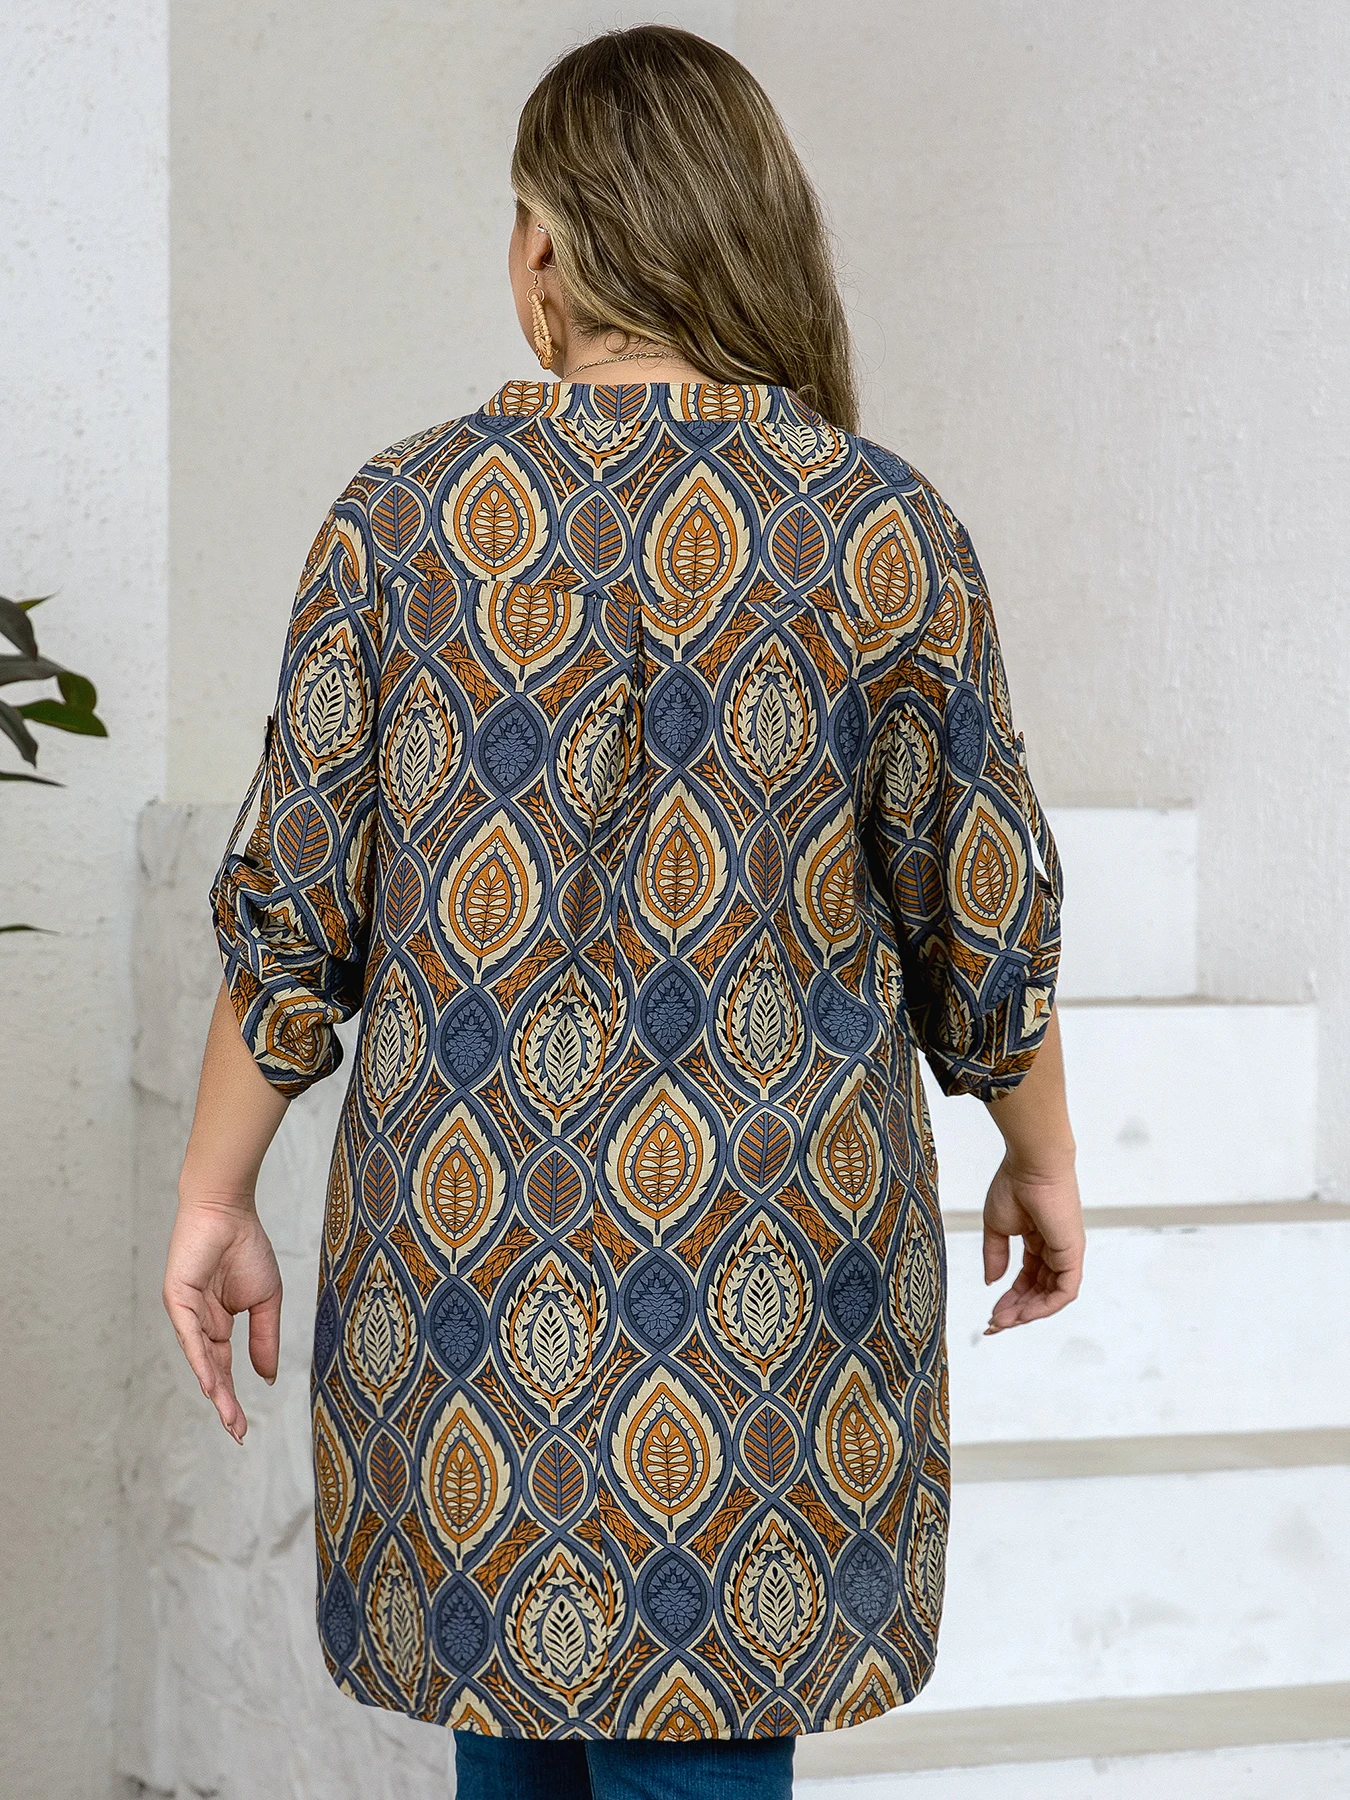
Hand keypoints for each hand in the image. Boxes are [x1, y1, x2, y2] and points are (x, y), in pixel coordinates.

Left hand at [162, 1195, 282, 1441]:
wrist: (229, 1210)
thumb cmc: (246, 1247)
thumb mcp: (265, 1300)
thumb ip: (265, 1337)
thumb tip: (268, 1377)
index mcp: (218, 1324)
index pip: (226, 1369)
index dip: (234, 1397)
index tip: (243, 1429)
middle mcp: (199, 1325)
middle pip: (212, 1371)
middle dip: (224, 1402)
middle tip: (237, 1431)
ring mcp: (186, 1314)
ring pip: (200, 1359)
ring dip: (214, 1387)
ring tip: (227, 1414)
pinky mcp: (177, 1300)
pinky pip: (190, 1335)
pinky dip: (200, 1359)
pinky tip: (210, 1381)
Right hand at [981, 1154, 1083, 1332]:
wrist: (1031, 1166)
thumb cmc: (1014, 1186)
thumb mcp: (996, 1227)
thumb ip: (994, 1256)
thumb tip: (991, 1282)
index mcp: (1037, 1242)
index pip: (1025, 1279)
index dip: (1008, 1299)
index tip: (990, 1314)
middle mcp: (1054, 1251)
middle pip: (1037, 1291)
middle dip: (1015, 1311)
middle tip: (993, 1324)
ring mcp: (1065, 1254)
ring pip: (1051, 1296)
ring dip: (1028, 1313)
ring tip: (1003, 1321)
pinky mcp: (1072, 1254)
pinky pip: (1064, 1291)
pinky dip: (1045, 1306)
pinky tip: (1023, 1314)